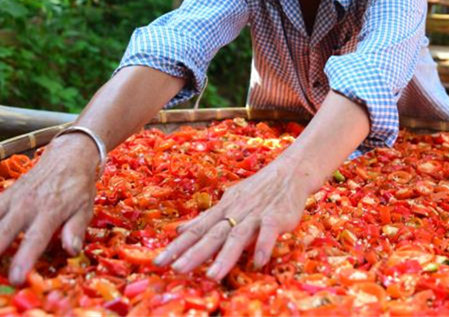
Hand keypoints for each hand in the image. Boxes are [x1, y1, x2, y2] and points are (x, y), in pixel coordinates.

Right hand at [0, 134, 98, 284]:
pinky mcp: (0, 196)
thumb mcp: (84, 208)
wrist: (69, 157)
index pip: (36, 237)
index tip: (15, 278)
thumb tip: (72, 250)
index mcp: (49, 211)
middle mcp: (25, 205)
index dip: (25, 257)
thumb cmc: (77, 188)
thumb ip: (76, 229)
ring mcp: (9, 199)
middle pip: (1, 231)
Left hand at [153, 155, 312, 281]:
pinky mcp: (276, 216)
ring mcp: (255, 214)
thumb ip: (205, 218)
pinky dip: (263, 245)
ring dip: (225, 256)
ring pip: (238, 235)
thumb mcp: (228, 201)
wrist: (290, 172)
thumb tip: (179, 230)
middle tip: (176, 270)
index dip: (177, 247)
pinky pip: (269, 231)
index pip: (196, 230)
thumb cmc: (258, 190)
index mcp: (222, 211)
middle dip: (194, 253)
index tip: (158, 262)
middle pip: (212, 235)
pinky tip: (258, 262)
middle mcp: (235, 213)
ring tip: (213, 276)